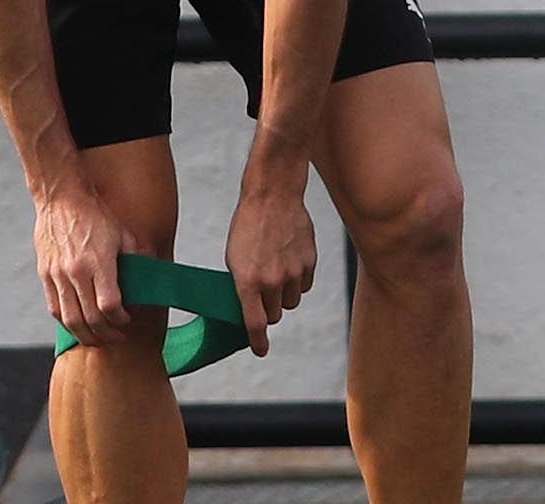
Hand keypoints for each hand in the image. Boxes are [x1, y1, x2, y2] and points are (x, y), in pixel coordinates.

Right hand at [35, 187, 140, 347]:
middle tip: (117, 338)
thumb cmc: (96, 214)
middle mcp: (76, 271)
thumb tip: (149, 277)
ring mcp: (58, 275)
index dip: (120, 319)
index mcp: (99, 261)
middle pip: (90, 318)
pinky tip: (78, 326)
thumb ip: (136, 257)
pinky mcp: (45, 275)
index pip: (109, 304)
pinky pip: (55, 308)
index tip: (127, 320)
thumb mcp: (123, 233)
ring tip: (98, 339)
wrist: (61, 198)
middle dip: (106, 334)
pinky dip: (67, 323)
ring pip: (69, 320)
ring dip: (85, 335)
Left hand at [225, 186, 315, 356]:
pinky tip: (289, 263)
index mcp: (248, 281)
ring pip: (292, 302)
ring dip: (284, 296)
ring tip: (276, 274)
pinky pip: (305, 285)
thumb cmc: (248, 225)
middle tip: (262, 295)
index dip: (257, 341)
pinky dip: (297, 281)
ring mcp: (294, 272)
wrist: (273, 195)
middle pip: (275, 315)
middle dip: (268, 310)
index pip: (255, 324)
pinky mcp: (309, 261)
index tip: (260, 350)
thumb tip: (250, 308)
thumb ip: (243, 286)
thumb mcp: (234, 258)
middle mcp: (273, 280)